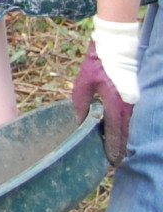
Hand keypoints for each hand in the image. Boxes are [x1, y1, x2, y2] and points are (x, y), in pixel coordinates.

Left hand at [75, 42, 133, 164]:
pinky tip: (116, 135)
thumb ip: (81, 105)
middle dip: (119, 149)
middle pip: (124, 134)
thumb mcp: (82, 85)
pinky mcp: (130, 98)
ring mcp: (131, 102)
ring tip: (115, 154)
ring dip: (121, 140)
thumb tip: (80, 121)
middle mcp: (127, 106)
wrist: (115, 46)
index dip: (113, 148)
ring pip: (127, 126)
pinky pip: (127, 118)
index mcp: (115, 104)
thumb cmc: (96, 64)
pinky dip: (122, 129)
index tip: (111, 162)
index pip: (115, 133)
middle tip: (114, 164)